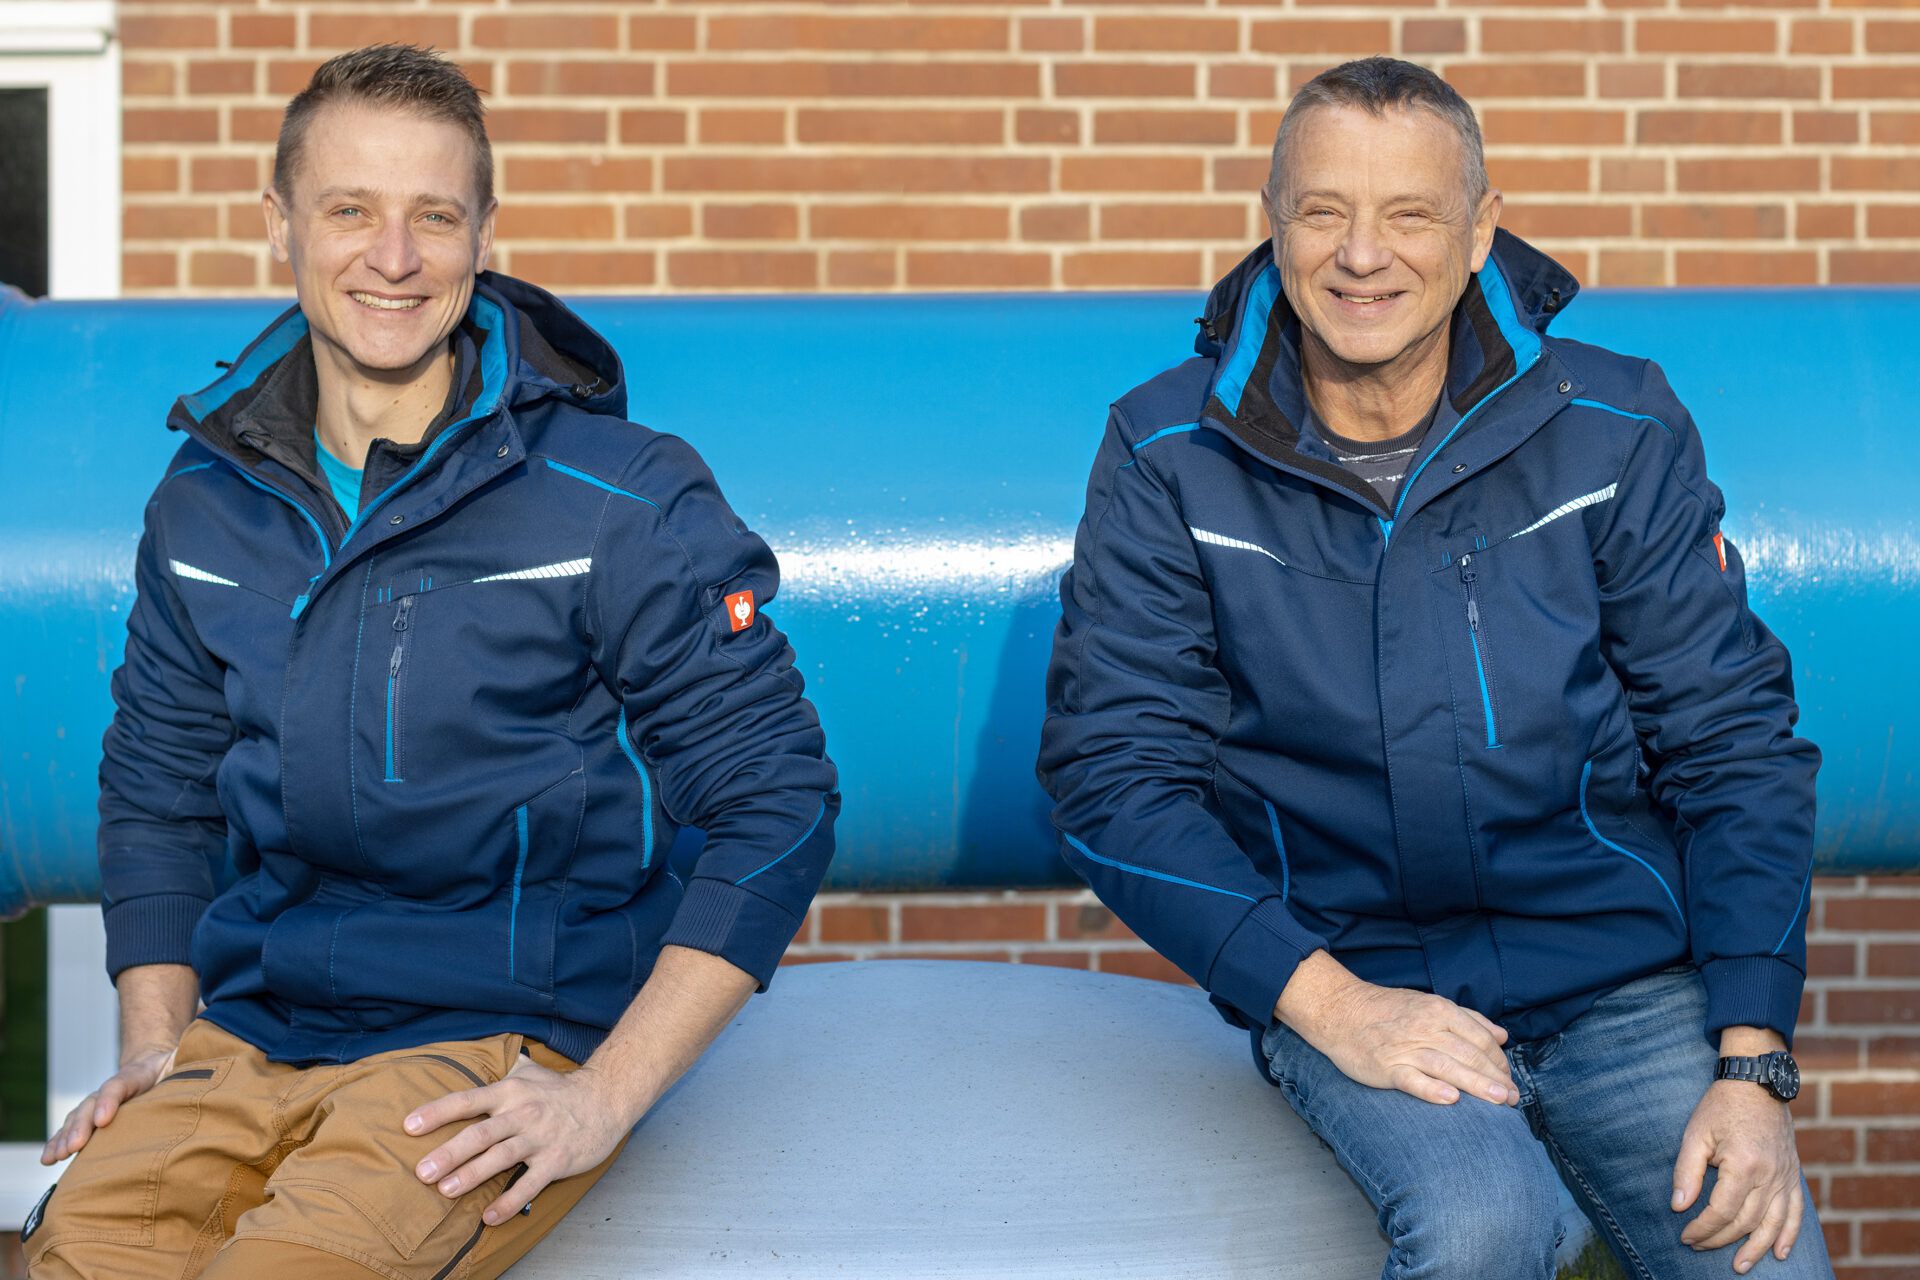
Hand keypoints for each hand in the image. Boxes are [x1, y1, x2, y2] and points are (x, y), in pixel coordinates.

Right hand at [40, 1042, 176, 1164]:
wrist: (153, 1065)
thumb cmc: (173, 1069)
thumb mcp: (183, 1062)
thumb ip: (189, 1061)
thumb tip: (203, 1063)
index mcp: (135, 1076)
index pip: (118, 1085)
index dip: (110, 1101)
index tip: (104, 1120)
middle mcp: (110, 1091)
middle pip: (92, 1106)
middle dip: (81, 1127)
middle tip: (75, 1146)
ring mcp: (97, 1104)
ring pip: (77, 1119)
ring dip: (65, 1138)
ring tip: (57, 1155)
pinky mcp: (91, 1119)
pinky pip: (70, 1130)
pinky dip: (57, 1143)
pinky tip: (48, 1159)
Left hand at [406, 1055, 634, 1224]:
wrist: (607, 1099)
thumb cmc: (562, 1090)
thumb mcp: (532, 1072)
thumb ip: (505, 1070)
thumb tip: (486, 1058)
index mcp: (511, 1091)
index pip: (467, 1100)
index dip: (437, 1112)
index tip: (409, 1126)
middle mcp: (522, 1113)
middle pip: (480, 1133)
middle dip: (449, 1153)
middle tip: (421, 1171)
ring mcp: (540, 1137)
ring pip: (501, 1157)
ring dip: (472, 1175)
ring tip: (446, 1191)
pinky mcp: (557, 1160)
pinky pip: (530, 1184)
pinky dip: (510, 1201)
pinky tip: (490, 1216)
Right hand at [1277, 952, 1516, 1106]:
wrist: (1340, 1011)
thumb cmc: (1387, 1010)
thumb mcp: (1429, 1003)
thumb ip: (1468, 1019)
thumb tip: (1502, 1036)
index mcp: (1439, 1010)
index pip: (1480, 1038)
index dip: (1499, 1061)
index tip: (1509, 1080)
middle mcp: (1426, 1027)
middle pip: (1470, 1054)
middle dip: (1496, 1078)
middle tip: (1514, 1099)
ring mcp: (1405, 1048)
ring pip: (1448, 1067)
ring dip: (1477, 1085)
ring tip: (1500, 1101)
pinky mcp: (1386, 1067)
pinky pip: (1412, 1080)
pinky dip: (1431, 1089)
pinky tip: (1450, 1100)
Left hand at [1672, 1080, 1802, 1272]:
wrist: (1756, 1082)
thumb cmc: (1721, 1106)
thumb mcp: (1695, 1134)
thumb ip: (1686, 1172)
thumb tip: (1678, 1206)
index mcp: (1744, 1165)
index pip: (1723, 1211)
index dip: (1703, 1228)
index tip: (1686, 1236)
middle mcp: (1770, 1175)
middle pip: (1746, 1221)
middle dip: (1721, 1239)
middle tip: (1699, 1247)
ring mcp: (1785, 1176)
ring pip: (1774, 1223)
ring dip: (1757, 1248)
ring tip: (1740, 1265)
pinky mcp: (1793, 1174)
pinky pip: (1796, 1211)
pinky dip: (1789, 1234)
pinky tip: (1780, 1252)